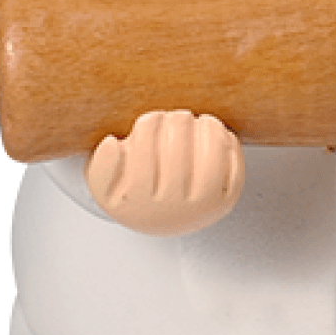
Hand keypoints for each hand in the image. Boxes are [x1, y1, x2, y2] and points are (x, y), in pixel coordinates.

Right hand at [85, 109, 243, 235]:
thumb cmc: (132, 190)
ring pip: (210, 163)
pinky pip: (234, 171)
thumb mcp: (103, 184)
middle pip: (178, 156)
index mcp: (139, 202)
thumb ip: (101, 165)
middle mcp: (171, 209)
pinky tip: (217, 132)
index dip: (149, 127)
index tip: (151, 118)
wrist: (161, 217)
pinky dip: (229, 146)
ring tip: (200, 120)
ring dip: (207, 132)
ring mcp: (202, 206)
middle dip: (178, 125)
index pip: (145, 156)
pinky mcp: (226, 201)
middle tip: (176, 117)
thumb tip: (112, 144)